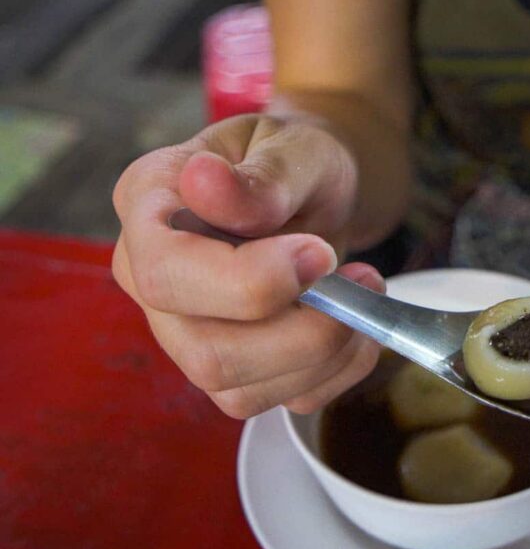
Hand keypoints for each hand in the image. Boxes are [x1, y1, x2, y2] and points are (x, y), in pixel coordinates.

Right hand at [112, 114, 381, 417]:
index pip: (166, 275)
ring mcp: (187, 333)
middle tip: (359, 279)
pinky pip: (286, 400)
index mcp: (147, 208)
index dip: (250, 281)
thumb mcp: (292, 149)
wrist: (313, 189)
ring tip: (364, 292)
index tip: (319, 253)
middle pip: (206, 353)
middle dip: (303, 332)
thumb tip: (205, 183)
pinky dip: (340, 370)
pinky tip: (357, 323)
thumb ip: (261, 178)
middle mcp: (152, 281)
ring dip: (327, 353)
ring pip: (242, 391)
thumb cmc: (293, 160)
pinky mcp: (234, 371)